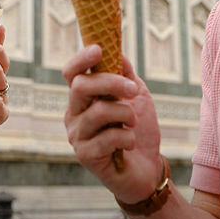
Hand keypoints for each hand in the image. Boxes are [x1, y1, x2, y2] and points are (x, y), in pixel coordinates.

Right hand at [63, 47, 162, 201]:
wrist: (148, 169)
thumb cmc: (138, 130)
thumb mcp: (137, 96)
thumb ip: (126, 74)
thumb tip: (117, 51)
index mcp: (83, 98)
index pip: (71, 73)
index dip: (81, 59)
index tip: (99, 49)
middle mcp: (74, 114)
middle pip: (81, 86)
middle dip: (111, 83)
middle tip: (134, 90)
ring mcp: (77, 135)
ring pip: (98, 111)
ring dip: (125, 114)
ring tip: (133, 122)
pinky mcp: (85, 155)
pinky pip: (108, 136)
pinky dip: (127, 137)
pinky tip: (130, 144)